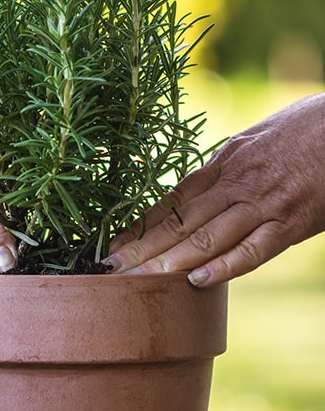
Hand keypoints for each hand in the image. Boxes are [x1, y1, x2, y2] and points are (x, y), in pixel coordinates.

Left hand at [105, 92, 324, 286]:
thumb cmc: (300, 127)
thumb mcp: (250, 141)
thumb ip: (222, 168)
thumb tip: (196, 190)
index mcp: (221, 164)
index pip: (169, 201)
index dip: (139, 225)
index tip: (113, 244)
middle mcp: (234, 184)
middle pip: (179, 222)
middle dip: (142, 248)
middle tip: (110, 269)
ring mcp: (262, 204)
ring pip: (208, 237)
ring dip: (171, 262)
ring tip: (139, 282)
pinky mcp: (293, 222)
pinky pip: (255, 249)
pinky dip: (227, 266)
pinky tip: (199, 282)